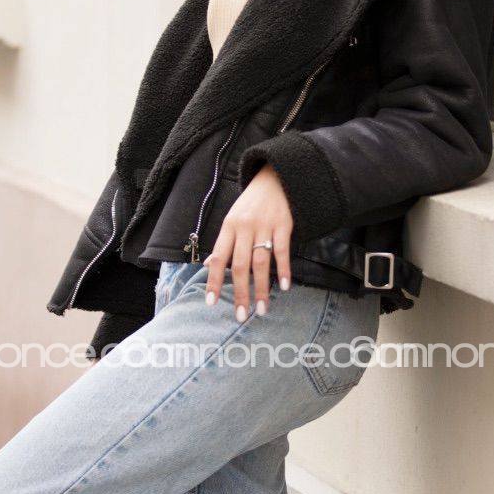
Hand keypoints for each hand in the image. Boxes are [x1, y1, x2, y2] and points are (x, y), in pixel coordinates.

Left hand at [203, 166, 291, 318]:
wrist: (274, 178)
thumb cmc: (250, 204)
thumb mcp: (232, 220)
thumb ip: (223, 244)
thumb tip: (209, 266)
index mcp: (228, 228)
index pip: (217, 259)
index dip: (213, 282)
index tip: (211, 303)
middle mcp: (244, 228)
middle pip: (239, 266)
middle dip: (239, 293)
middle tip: (241, 315)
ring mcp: (264, 227)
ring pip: (261, 263)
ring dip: (262, 288)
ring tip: (262, 309)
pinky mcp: (283, 225)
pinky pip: (282, 251)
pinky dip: (284, 269)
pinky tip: (285, 286)